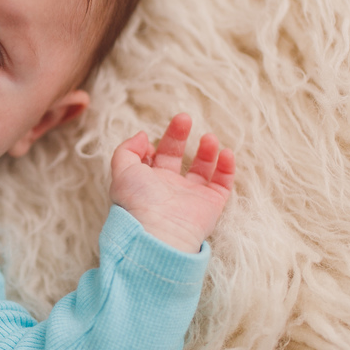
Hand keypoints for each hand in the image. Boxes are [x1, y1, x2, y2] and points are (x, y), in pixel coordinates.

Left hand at [109, 114, 234, 253]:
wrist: (158, 231)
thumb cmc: (137, 201)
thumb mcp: (122, 169)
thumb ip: (127, 149)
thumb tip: (143, 136)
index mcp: (147, 181)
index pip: (154, 157)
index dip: (154, 144)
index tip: (152, 138)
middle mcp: (168, 188)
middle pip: (176, 157)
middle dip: (180, 136)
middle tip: (184, 117)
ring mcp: (190, 196)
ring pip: (202, 169)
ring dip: (207, 151)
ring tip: (209, 137)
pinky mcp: (210, 205)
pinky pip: (222, 184)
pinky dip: (226, 168)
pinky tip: (225, 152)